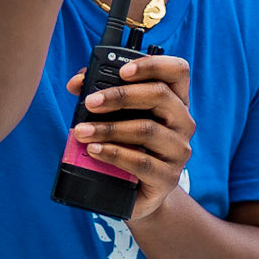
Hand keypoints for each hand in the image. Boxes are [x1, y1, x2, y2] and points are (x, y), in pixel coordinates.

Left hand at [66, 53, 194, 221]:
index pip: (177, 71)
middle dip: (120, 96)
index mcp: (174, 100)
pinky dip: (114, 154)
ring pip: (147, 130)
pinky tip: (95, 151)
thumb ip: (101, 95)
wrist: (137, 193)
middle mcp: (183, 122)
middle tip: (90, 103)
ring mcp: (179, 150)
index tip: (122, 71)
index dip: (152, 65)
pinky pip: (142, 162)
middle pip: (160, 95)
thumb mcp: (118, 117)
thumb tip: (76, 83)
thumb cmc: (128, 147)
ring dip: (110, 129)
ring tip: (82, 132)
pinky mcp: (169, 177)